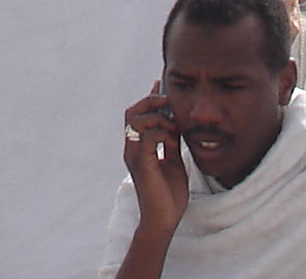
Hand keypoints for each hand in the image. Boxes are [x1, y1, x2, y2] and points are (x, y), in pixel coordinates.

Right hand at [121, 93, 188, 237]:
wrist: (164, 221)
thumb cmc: (169, 195)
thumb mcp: (173, 161)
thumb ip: (171, 142)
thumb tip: (174, 123)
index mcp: (138, 148)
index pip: (137, 115)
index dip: (149, 98)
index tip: (161, 85)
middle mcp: (132, 149)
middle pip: (131, 112)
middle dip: (150, 102)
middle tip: (167, 101)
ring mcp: (135, 156)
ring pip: (137, 121)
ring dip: (158, 118)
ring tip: (173, 127)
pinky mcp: (142, 165)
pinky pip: (148, 137)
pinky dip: (161, 132)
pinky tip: (172, 140)